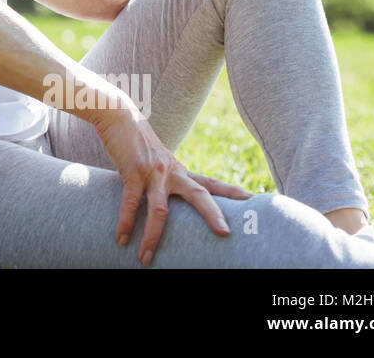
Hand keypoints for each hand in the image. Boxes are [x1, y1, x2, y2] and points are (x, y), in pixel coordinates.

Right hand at [94, 107, 253, 264]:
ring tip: (145, 259)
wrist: (118, 115)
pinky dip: (126, 223)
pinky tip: (121, 238)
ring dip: (152, 237)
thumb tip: (165, 199)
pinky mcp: (133, 172)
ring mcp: (154, 172)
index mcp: (180, 171)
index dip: (233, 193)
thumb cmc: (136, 141)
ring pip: (160, 210)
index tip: (255, 201)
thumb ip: (165, 177)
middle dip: (213, 215)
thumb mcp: (157, 160)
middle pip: (199, 195)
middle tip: (225, 234)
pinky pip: (130, 203)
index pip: (212, 184)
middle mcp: (172, 172)